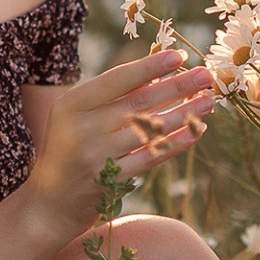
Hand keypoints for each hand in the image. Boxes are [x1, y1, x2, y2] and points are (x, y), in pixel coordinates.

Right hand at [24, 48, 215, 236]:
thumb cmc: (70, 150)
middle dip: (176, 86)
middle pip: (138, 102)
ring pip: (149, 130)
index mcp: (71, 105)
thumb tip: (159, 73)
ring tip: (209, 101)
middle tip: (206, 75)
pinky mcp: (110, 182)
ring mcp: (96, 157)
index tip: (179, 55)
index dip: (150, 66)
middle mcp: (81, 128)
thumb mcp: (76, 117)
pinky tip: (196, 131)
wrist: (49, 203)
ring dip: (184, 113)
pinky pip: (150, 158)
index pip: (116, 79)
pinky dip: (176, 143)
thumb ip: (109, 97)